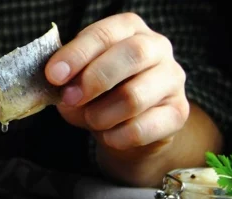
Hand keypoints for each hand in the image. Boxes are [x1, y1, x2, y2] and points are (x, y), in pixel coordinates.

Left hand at [45, 12, 188, 152]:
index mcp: (128, 29)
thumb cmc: (99, 96)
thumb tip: (61, 89)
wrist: (126, 130)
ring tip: (91, 120)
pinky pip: (142, 128)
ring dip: (101, 114)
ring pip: (135, 96)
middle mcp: (157, 47)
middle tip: (70, 98)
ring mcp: (172, 79)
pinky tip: (108, 136)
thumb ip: (68, 81)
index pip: (105, 33)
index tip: (53, 75)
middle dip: (95, 79)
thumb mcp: (77, 82)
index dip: (77, 54)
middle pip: (133, 55)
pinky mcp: (178, 113)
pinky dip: (116, 136)